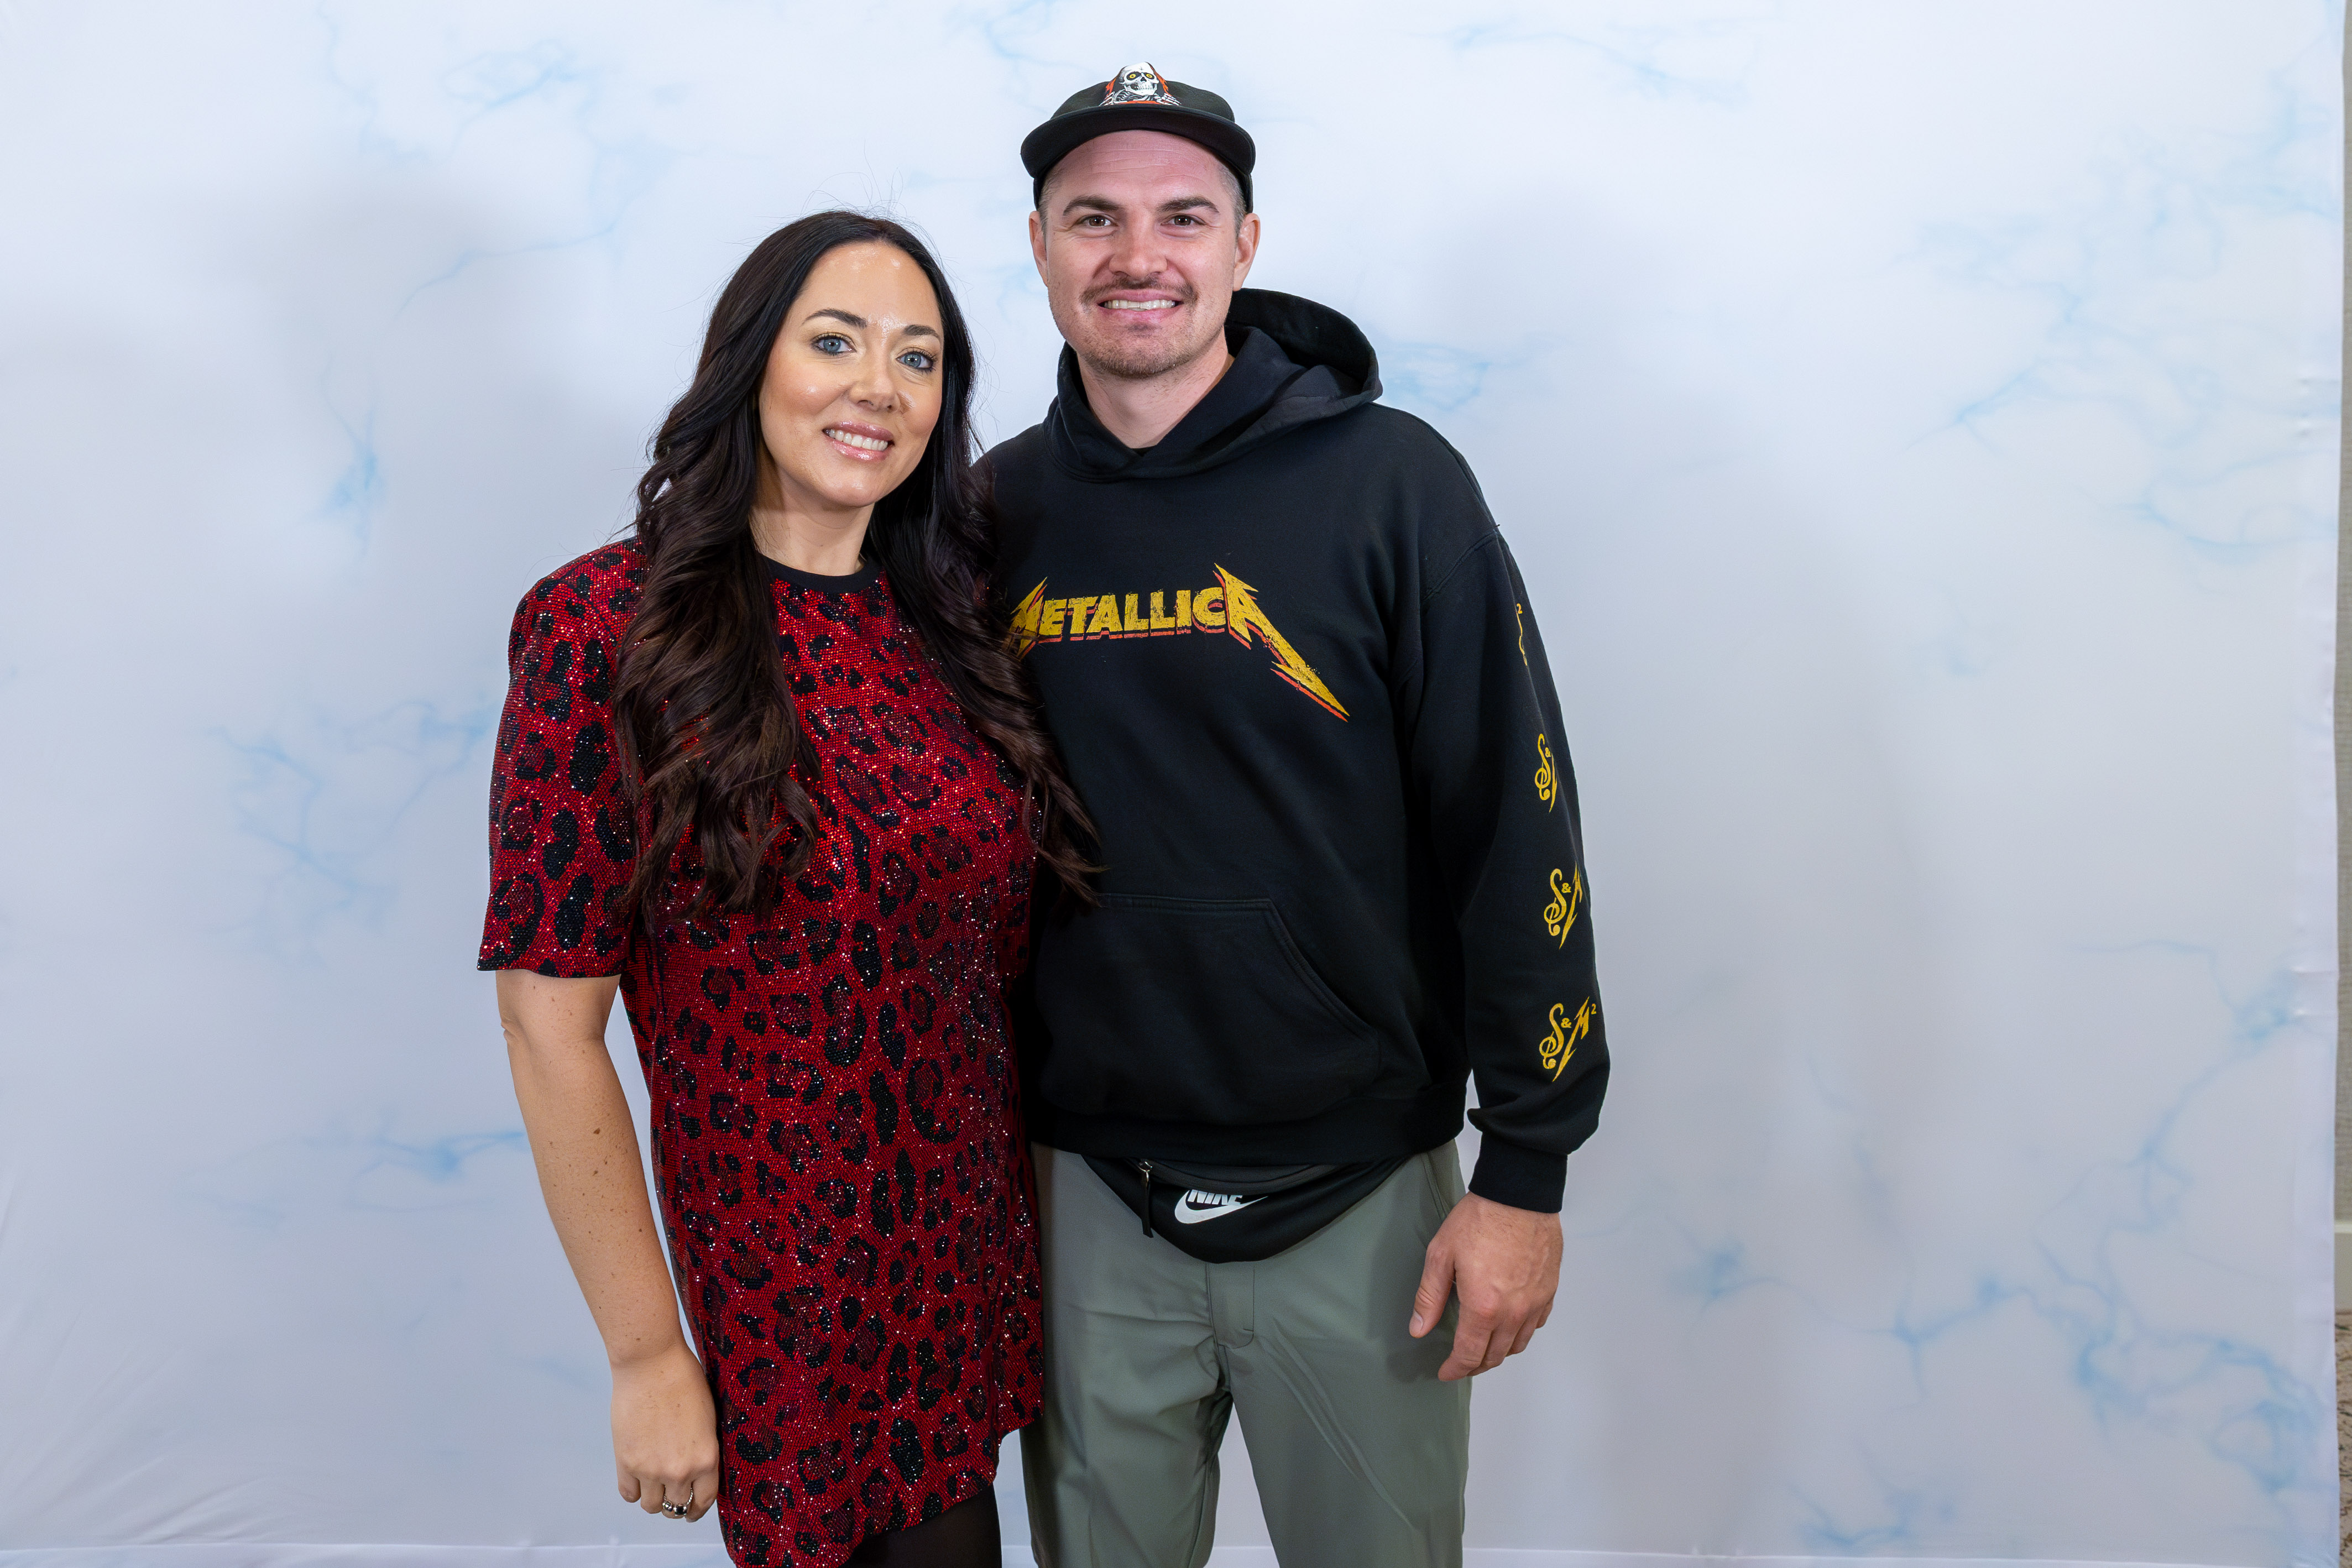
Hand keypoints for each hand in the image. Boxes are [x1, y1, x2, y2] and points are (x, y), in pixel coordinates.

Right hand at [611, 1340, 720, 1521]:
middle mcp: (679, 1471)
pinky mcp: (626, 1462)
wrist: (652, 1364)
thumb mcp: (707, 1419)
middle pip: (676, 1507)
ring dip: (653, 1499)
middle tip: (673, 1497)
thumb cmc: (684, 1381)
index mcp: (706, 1459)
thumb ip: (702, 1449)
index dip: (698, 1509)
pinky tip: (636, 1480)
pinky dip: (633, 1490)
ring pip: (651, 1506)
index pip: (704, 1500)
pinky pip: (628, 1494)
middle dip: (675, 1505)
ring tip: (654, 1487)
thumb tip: (696, 1469)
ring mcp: (650, 1469)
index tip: (693, 1510)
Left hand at [1407, 1191, 1562, 1380]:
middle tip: (1461, 1363)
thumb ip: (1430, 1297)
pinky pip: (1536, 1325)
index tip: (1446, 1372)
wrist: (1518, 1194)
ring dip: (1499, 1353)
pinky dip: (1521, 1333)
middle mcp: (1514, 1313)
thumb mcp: (1441, 1255)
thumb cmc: (1480, 1219)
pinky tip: (1510, 1326)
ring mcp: (1535, 1303)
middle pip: (1495, 1355)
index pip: (1469, 1355)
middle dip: (1475, 1365)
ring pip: (1518, 1344)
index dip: (1455, 1369)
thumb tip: (1419, 1329)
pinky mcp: (1549, 1290)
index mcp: (1484, 1307)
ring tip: (1483, 1349)